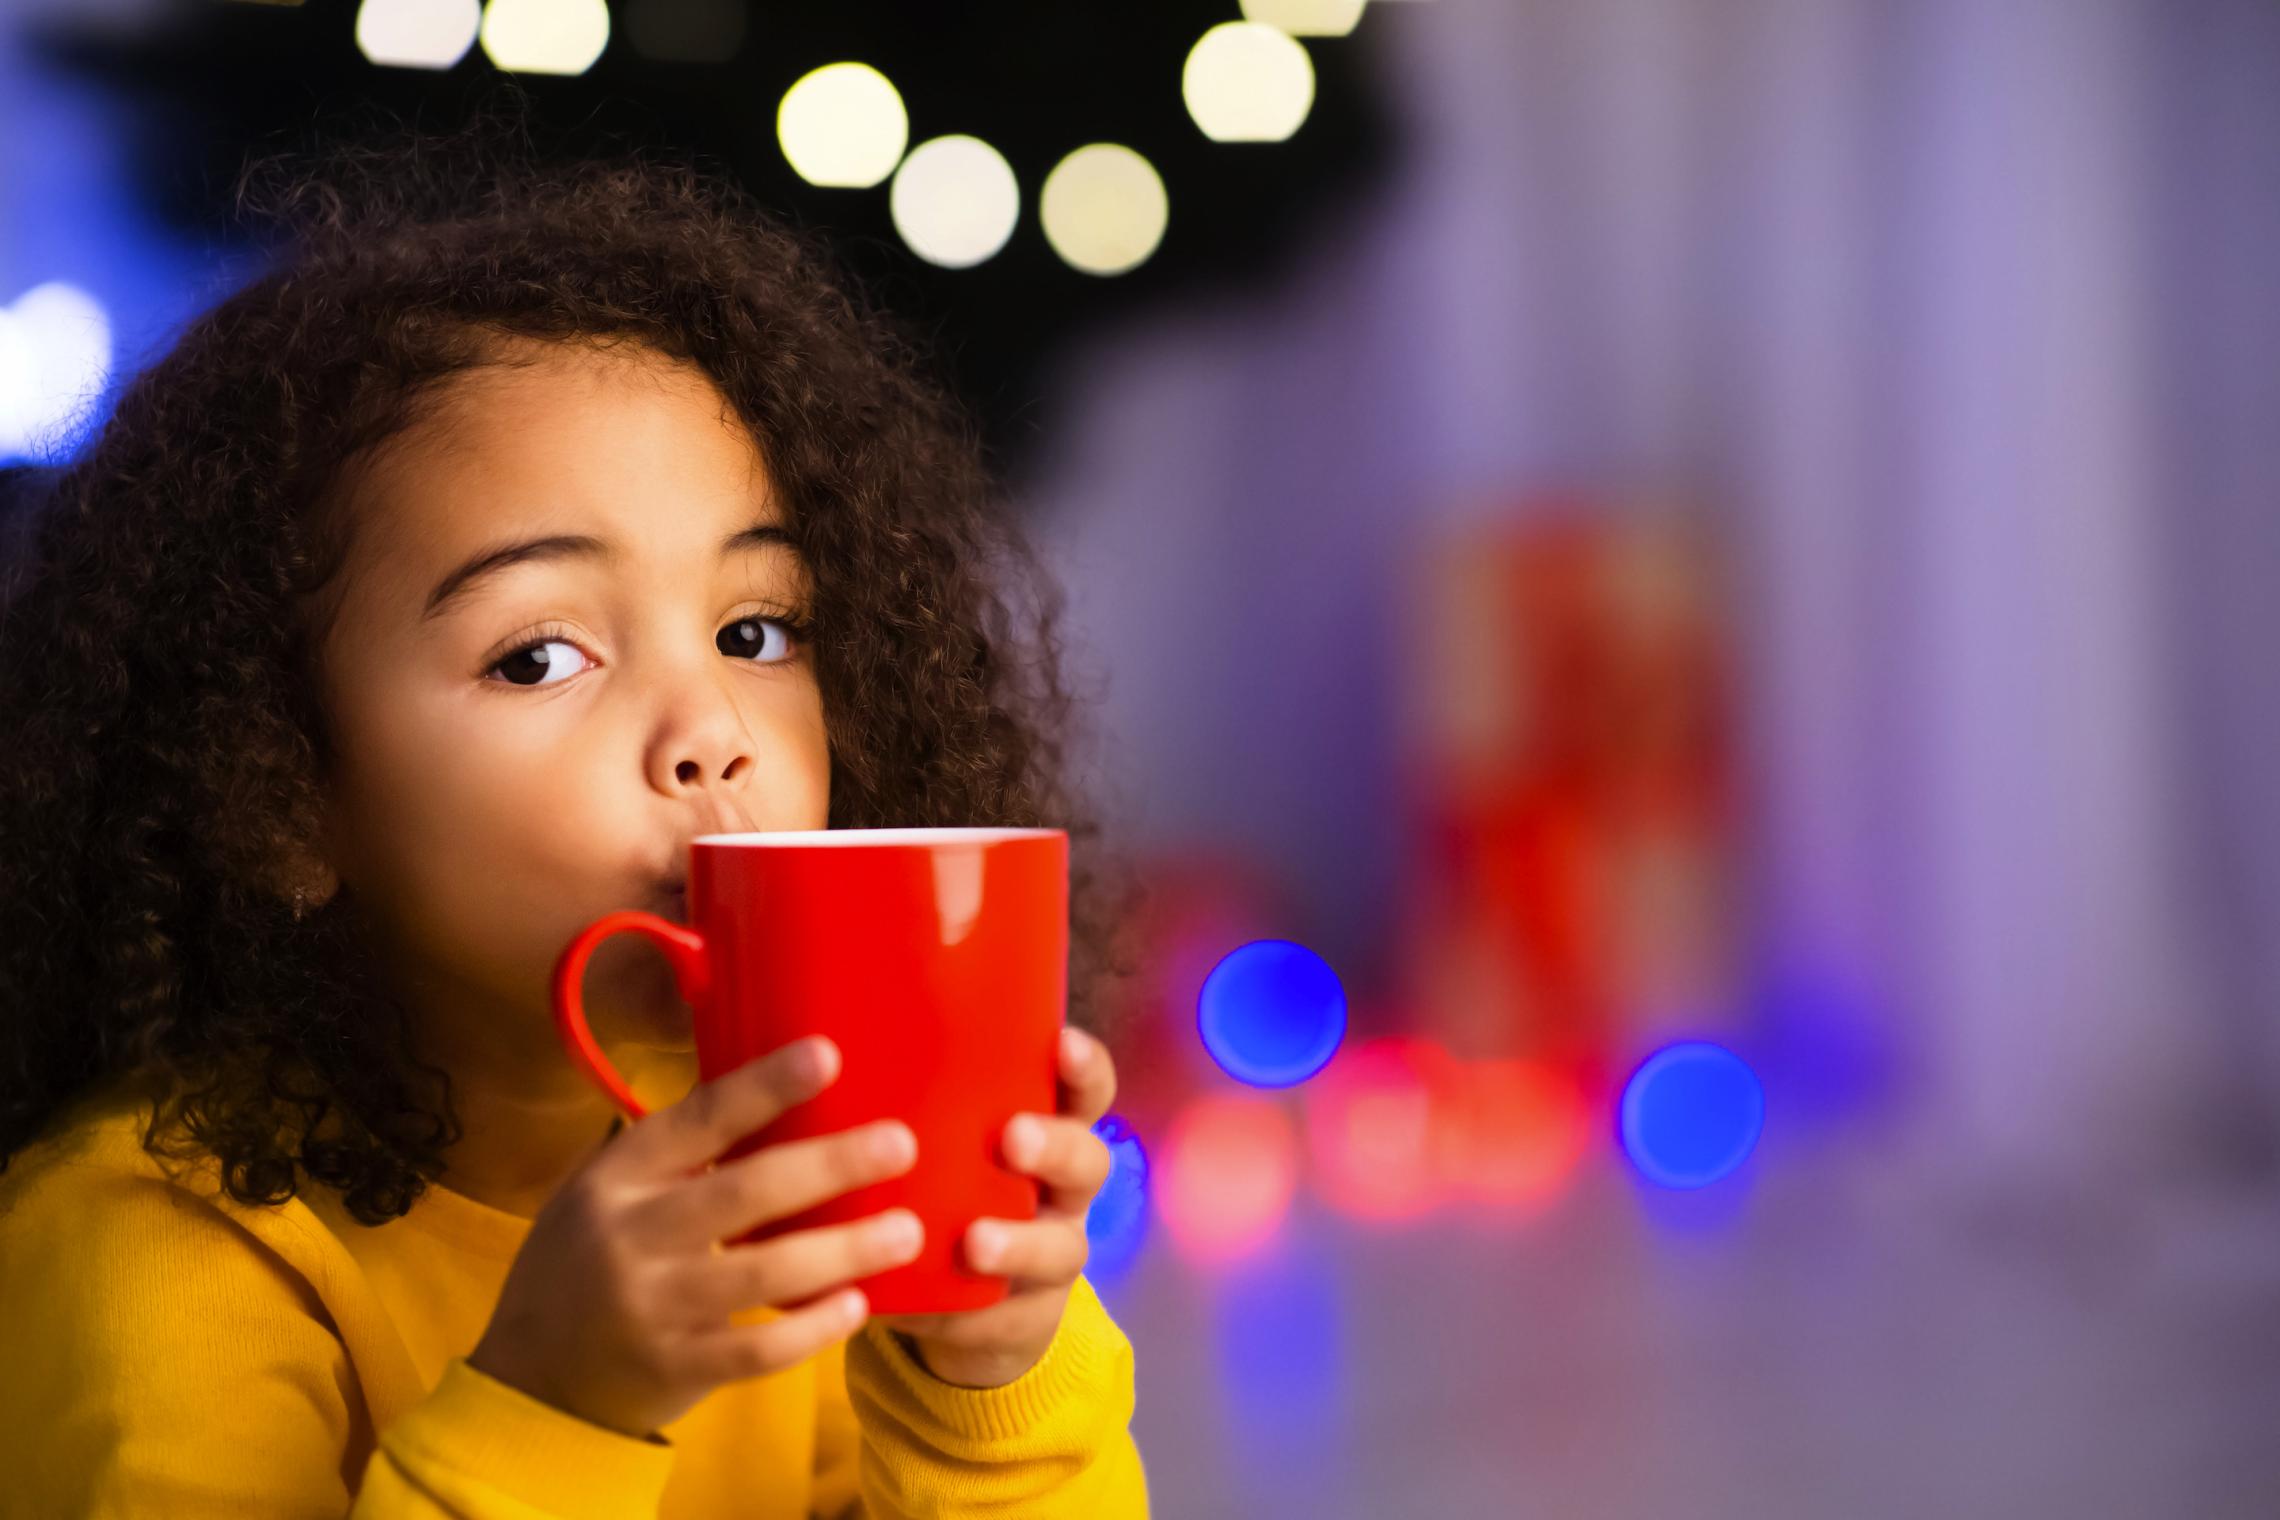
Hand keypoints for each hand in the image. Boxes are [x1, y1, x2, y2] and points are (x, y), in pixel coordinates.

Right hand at [468, 1036, 924, 1438]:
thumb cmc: (590, 1260)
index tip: (828, 1055)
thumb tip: (780, 1089)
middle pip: (745, 1192)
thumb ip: (679, 1154)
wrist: (532, 1377)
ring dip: (843, 1250)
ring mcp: (651, 1306)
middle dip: (831, 1165)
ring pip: (762, 1273)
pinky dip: (811, 1329)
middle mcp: (630, 1235)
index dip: (764, 1086)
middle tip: (900, 1144)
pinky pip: (757, 1351)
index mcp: (618, 1175)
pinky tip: (857, 1306)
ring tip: (906, 1231)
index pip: (698, 1118)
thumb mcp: (608, 1191)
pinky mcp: (673, 1368)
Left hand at [876, 1026, 1117, 1388]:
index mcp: (1044, 1130)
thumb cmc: (936, 1190)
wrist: (960, 1308)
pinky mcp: (1024, 1318)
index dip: (1083, 1067)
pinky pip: (1009, 1318)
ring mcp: (1051, 1256)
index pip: (1084, 1089)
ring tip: (974, 1243)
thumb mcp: (933, 1142)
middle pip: (1087, 1161)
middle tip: (1011, 1138)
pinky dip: (970, 1316)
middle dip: (1055, 1146)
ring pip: (1062, 1247)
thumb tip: (802, 1042)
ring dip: (1020, 1242)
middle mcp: (1062, 1191)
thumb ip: (902, 1104)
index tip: (1059, 1044)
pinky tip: (929, 1312)